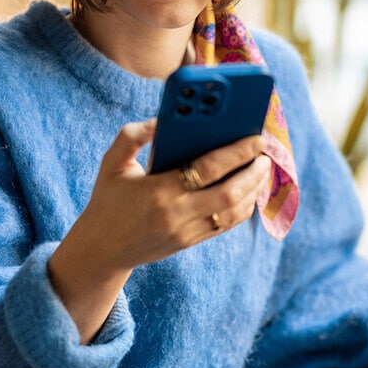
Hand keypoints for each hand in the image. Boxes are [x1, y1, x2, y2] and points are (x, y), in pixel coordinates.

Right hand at [48, 120, 270, 342]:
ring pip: (233, 213)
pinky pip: (225, 225)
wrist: (101, 248)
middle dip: (254, 172)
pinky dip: (243, 207)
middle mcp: (176, 215)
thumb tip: (163, 119)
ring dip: (254, 190)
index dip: (237, 153)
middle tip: (266, 154)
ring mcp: (185, 232)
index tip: (256, 138)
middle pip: (229, 194)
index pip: (208, 169)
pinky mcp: (190, 243)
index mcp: (158, 191)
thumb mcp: (111, 163)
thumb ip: (133, 136)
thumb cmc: (108, 199)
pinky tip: (249, 189)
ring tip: (262, 169)